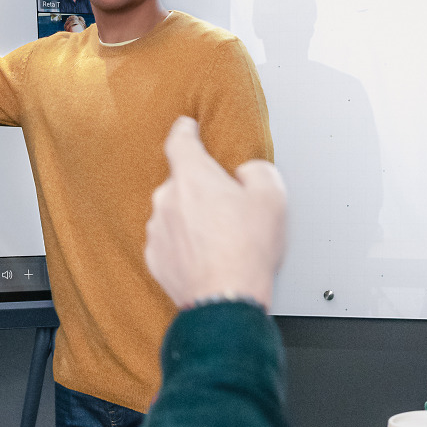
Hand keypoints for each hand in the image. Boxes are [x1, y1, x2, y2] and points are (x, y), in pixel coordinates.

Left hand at [145, 117, 286, 308]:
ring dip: (192, 220)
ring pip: (175, 214)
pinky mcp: (155, 259)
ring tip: (220, 240)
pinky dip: (184, 246)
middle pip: (181, 182)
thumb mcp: (271, 197)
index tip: (187, 126)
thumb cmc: (246, 252)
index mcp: (192, 177)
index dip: (186, 130)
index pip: (181, 141)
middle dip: (201, 190)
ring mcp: (157, 231)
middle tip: (227, 208)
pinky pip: (170, 243)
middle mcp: (167, 200)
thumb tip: (248, 173)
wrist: (226, 300)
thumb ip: (257, 171)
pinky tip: (206, 257)